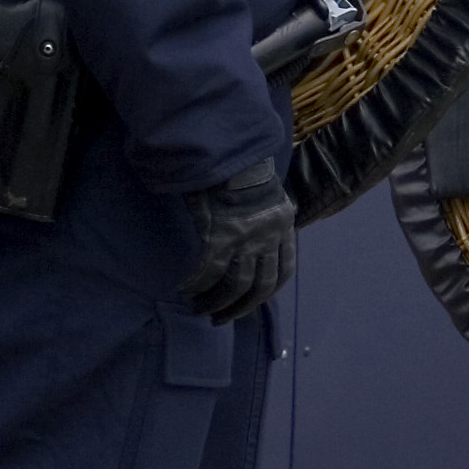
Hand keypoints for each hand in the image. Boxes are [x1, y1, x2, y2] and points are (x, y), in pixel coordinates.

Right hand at [180, 162, 296, 322]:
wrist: (228, 150)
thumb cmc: (242, 170)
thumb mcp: (270, 194)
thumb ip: (270, 217)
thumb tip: (265, 234)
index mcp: (283, 227)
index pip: (284, 270)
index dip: (267, 292)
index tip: (251, 303)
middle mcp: (268, 236)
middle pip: (260, 286)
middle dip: (240, 307)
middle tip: (220, 318)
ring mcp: (245, 238)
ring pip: (235, 284)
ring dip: (216, 303)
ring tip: (199, 309)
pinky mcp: (219, 236)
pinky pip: (208, 271)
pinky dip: (197, 285)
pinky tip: (185, 290)